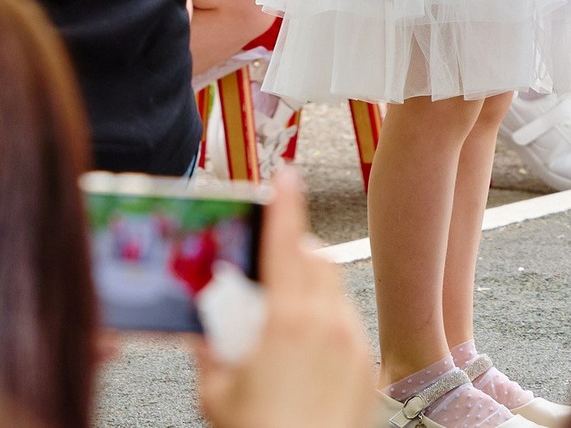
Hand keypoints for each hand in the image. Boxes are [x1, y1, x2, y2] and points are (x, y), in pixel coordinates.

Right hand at [196, 171, 370, 427]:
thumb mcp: (216, 395)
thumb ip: (209, 353)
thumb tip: (203, 333)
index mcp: (285, 322)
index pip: (285, 244)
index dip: (284, 204)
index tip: (285, 175)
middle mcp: (326, 324)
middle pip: (315, 260)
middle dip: (296, 250)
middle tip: (273, 260)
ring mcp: (352, 346)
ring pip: (334, 293)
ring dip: (312, 289)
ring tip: (285, 319)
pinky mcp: (367, 369)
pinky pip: (348, 328)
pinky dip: (327, 324)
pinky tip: (306, 355)